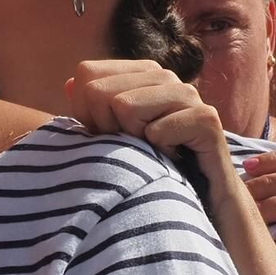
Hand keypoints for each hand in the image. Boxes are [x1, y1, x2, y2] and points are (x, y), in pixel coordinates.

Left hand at [65, 60, 238, 198]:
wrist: (201, 201)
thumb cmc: (152, 166)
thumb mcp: (112, 137)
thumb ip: (91, 110)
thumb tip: (70, 83)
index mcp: (141, 73)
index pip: (86, 73)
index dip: (87, 112)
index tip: (111, 135)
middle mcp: (164, 76)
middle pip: (99, 91)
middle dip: (106, 128)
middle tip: (133, 148)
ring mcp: (187, 94)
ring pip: (125, 106)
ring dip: (132, 141)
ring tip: (153, 152)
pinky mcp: (205, 119)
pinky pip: (156, 131)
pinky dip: (158, 154)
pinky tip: (174, 159)